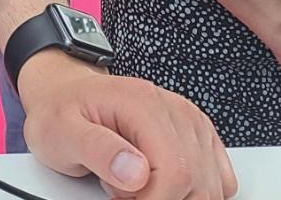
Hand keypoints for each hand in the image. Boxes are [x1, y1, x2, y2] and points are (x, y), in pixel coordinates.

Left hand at [18, 54, 235, 199]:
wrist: (64, 92)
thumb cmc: (62, 110)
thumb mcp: (61, 130)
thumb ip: (98, 150)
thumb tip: (135, 173)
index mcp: (143, 104)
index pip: (175, 171)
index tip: (123, 199)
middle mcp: (173, 109)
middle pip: (198, 182)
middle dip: (163, 199)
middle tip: (125, 192)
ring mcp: (189, 121)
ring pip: (211, 184)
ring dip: (178, 196)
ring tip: (138, 186)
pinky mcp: (196, 135)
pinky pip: (218, 177)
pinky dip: (196, 190)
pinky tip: (162, 183)